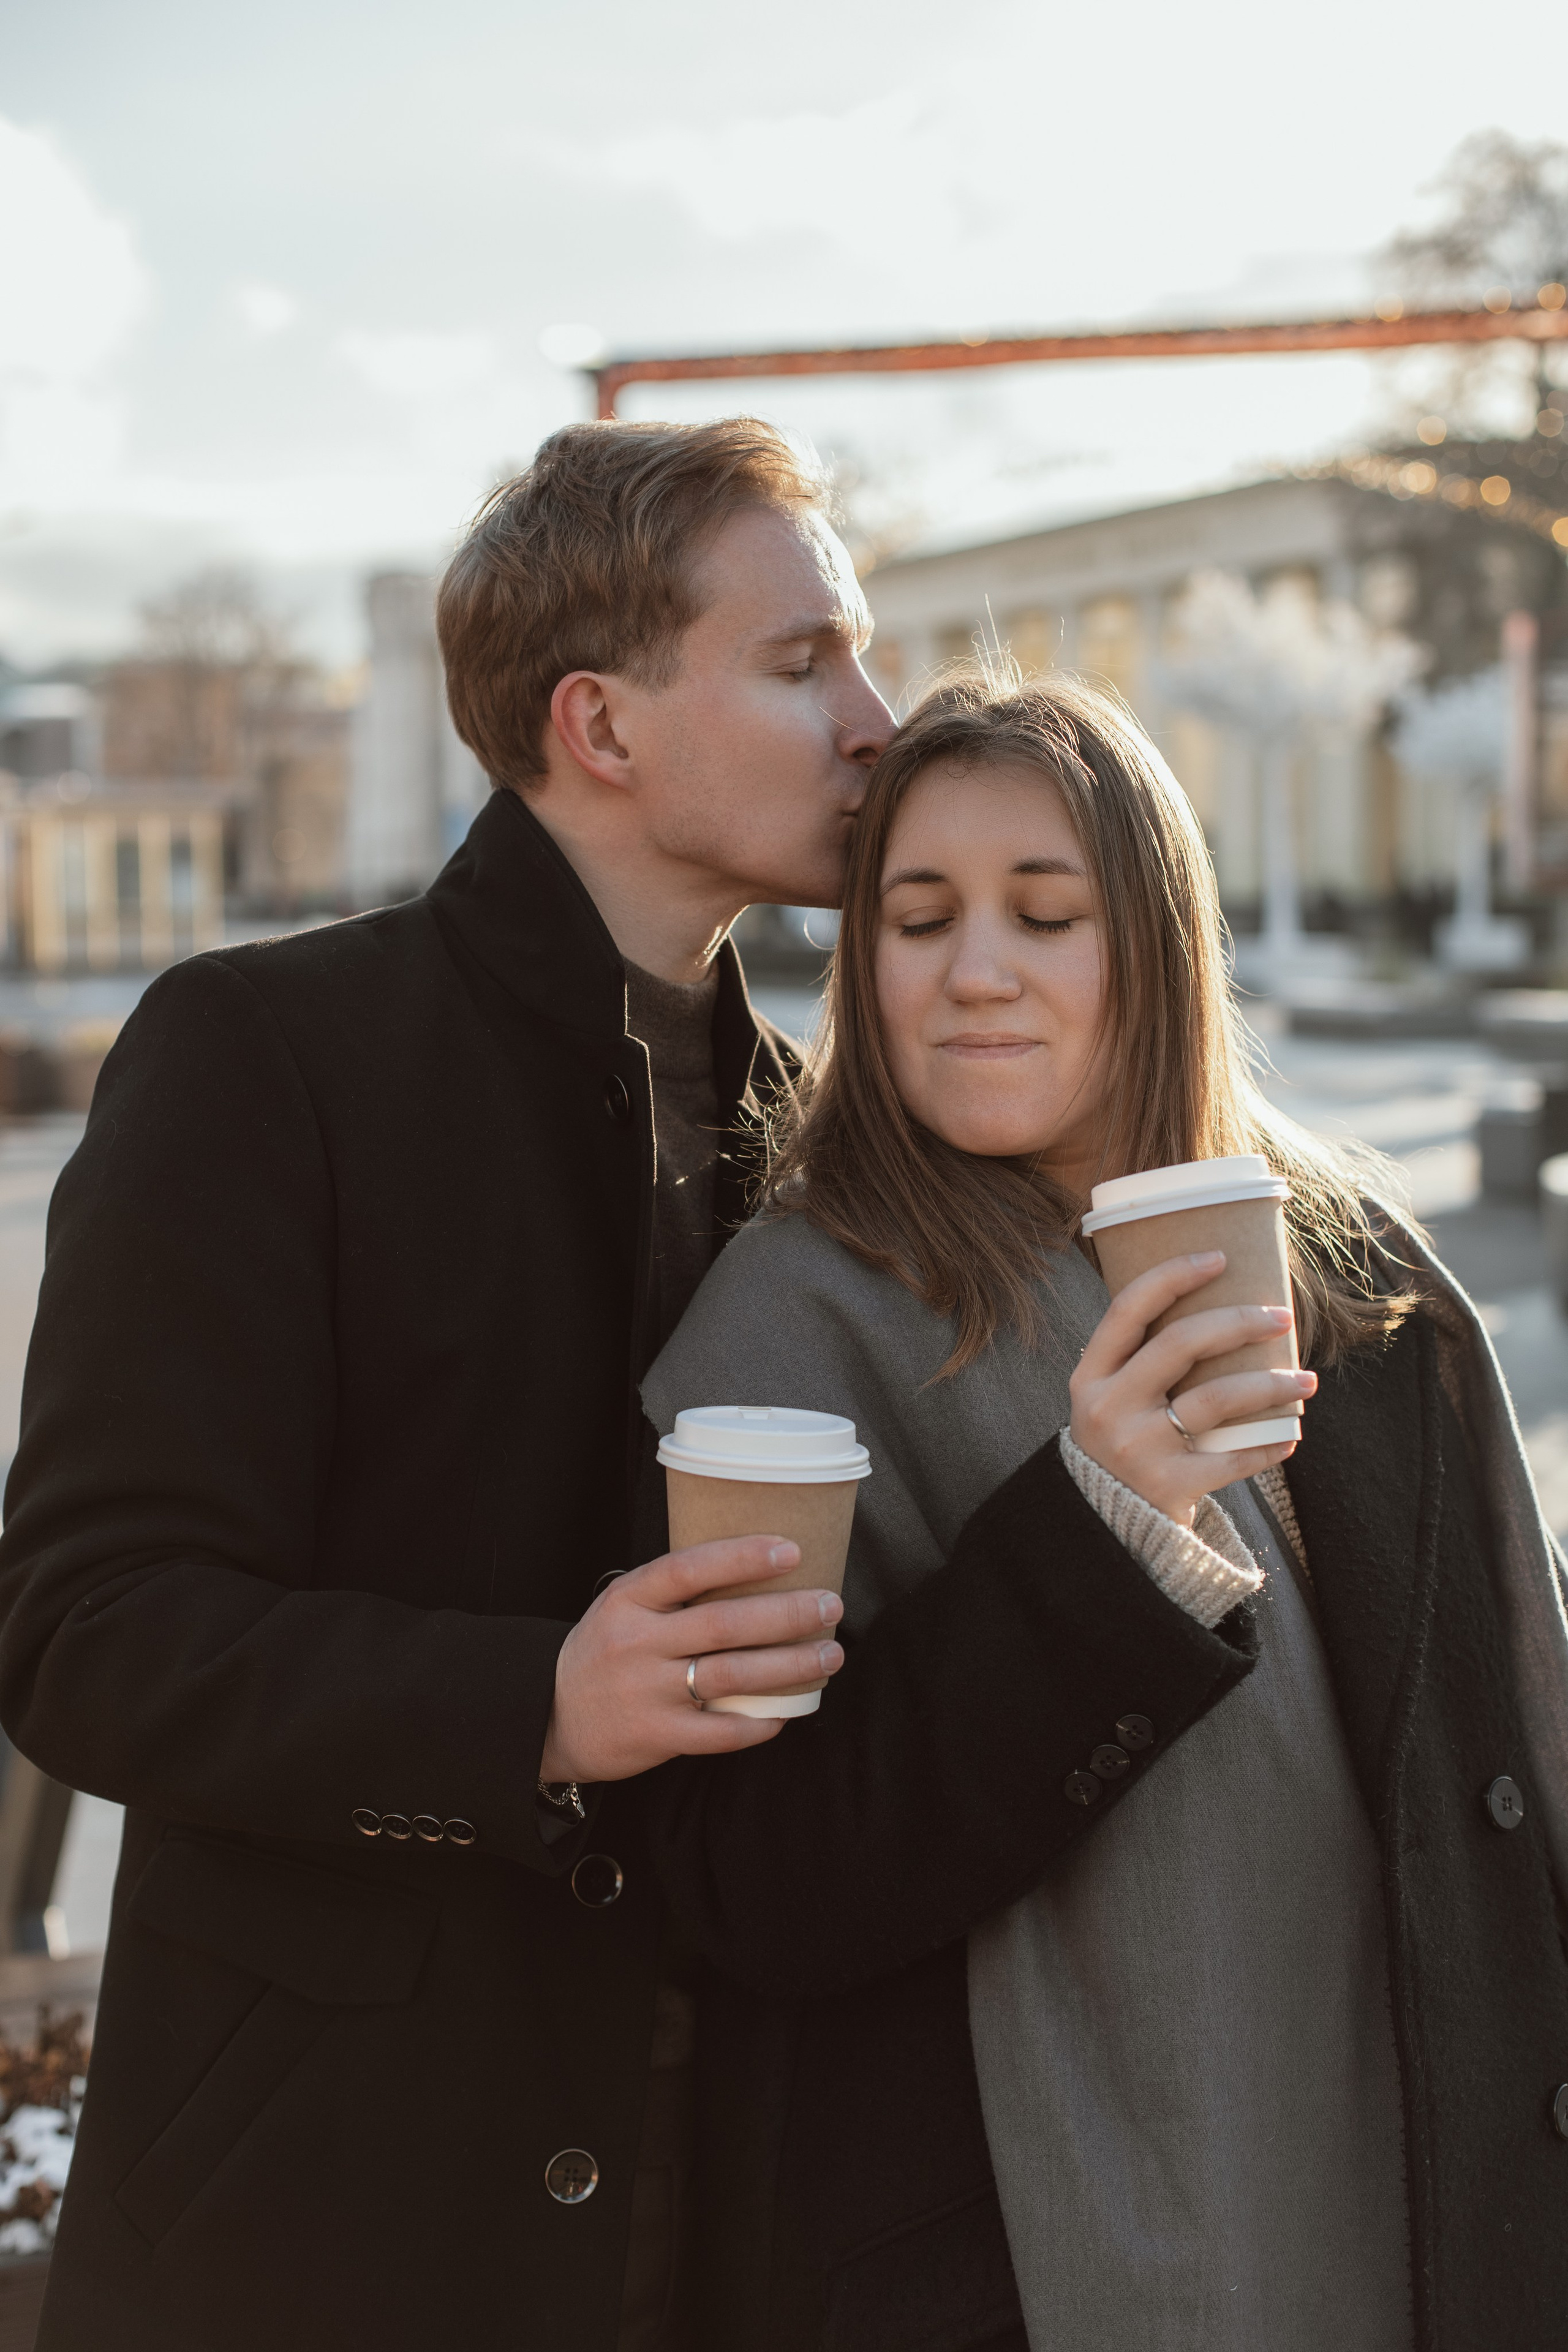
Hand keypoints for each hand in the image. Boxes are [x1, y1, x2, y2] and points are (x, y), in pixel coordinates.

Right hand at [538, 1536, 845, 1783]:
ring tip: (830, 1655)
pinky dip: (758, 1723)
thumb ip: (674, 1594)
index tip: (792, 1550)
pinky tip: (788, 1713)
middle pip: (723, 1624)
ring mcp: (645, 1692)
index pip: (688, 1568)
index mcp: (627, 1600)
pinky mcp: (655, 1737)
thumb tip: (757, 1571)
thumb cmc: (604, 1653)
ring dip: (789, 1665)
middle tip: (831, 1606)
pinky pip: (718, 1733)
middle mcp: (635, 1642)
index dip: (742, 1557)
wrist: (547, 1717)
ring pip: (731, 1675)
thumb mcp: (622, 1608)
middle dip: (787, 1614)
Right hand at [1069, 1249, 1317, 1526]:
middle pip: (1180, 1343)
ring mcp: (1138, 1447)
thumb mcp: (1109, 1399)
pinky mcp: (1168, 1485)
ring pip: (1216, 1397)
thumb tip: (1218, 1310)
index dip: (1173, 1276)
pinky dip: (1267, 1446)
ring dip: (1271, 1383)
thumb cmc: (1120, 1446)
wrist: (1101, 1527)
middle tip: (1281, 1316)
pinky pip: (1232, 1457)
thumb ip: (1141, 1362)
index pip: (1129, 1309)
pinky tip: (1289, 1437)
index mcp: (1091, 1376)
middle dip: (1239, 1322)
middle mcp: (1108, 1407)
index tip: (1218, 1258)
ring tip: (1307, 1380)